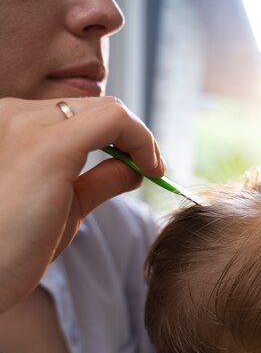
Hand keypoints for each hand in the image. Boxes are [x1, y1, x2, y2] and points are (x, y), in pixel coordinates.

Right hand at [0, 96, 165, 312]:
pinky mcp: (49, 147)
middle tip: (154, 168)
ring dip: (141, 137)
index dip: (119, 135)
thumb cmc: (16, 246)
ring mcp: (30, 126)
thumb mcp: (66, 203)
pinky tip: (150, 169)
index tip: (143, 164)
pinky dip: (142, 139)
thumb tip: (134, 169)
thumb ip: (98, 181)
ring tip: (153, 169)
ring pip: (108, 108)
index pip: (80, 112)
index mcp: (16, 125)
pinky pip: (114, 121)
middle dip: (134, 134)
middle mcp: (18, 115)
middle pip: (97, 106)